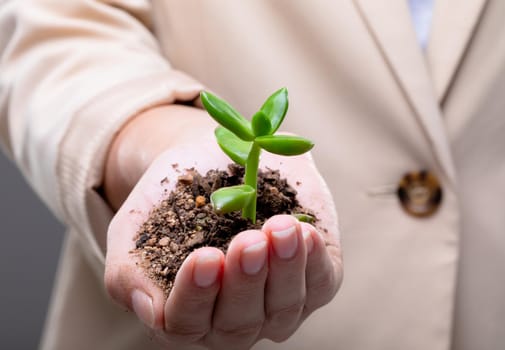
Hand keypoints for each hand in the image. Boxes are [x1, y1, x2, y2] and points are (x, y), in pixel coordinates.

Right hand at [104, 105, 342, 348]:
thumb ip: (129, 272)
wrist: (206, 160)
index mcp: (185, 314)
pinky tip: (306, 232)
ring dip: (284, 270)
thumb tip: (149, 311)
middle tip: (248, 240)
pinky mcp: (312, 280)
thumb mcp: (135, 227)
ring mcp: (276, 304)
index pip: (186, 323)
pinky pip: (320, 284)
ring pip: (283, 308)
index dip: (195, 295)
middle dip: (245, 282)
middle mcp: (232, 319)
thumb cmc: (167, 199)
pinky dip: (314, 262)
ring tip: (281, 228)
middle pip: (239, 322)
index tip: (203, 256)